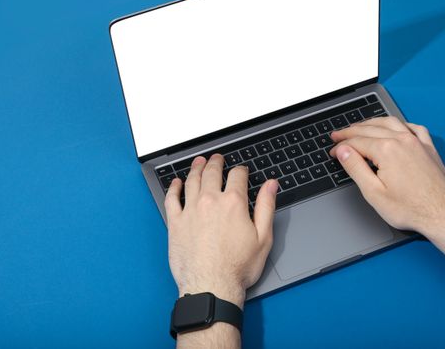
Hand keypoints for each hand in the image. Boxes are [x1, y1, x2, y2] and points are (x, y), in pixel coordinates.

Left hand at [164, 154, 277, 306]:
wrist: (212, 286)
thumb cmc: (238, 267)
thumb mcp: (263, 237)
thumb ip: (267, 206)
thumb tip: (271, 185)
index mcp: (233, 203)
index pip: (237, 176)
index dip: (241, 170)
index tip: (241, 170)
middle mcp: (210, 201)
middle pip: (212, 172)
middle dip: (216, 162)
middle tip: (217, 158)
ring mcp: (190, 211)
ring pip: (192, 180)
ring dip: (196, 168)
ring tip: (198, 162)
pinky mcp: (175, 223)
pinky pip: (172, 198)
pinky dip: (174, 187)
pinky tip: (177, 182)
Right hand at [329, 117, 444, 234]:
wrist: (442, 214)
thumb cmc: (411, 208)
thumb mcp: (374, 192)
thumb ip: (356, 168)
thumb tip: (343, 151)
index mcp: (386, 150)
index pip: (356, 141)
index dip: (341, 146)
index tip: (333, 151)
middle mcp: (402, 140)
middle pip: (370, 129)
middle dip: (351, 131)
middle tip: (338, 135)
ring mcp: (417, 142)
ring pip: (390, 122)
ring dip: (372, 122)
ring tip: (360, 126)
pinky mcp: (428, 148)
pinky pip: (413, 127)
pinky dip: (400, 124)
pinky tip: (396, 127)